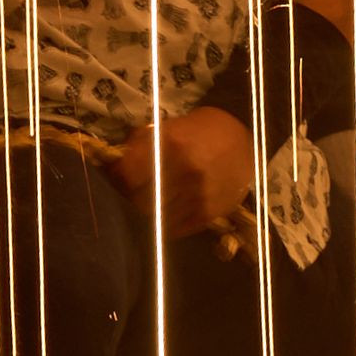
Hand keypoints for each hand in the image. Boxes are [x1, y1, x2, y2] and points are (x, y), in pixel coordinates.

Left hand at [112, 104, 257, 239]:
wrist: (244, 142)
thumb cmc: (201, 131)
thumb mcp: (171, 127)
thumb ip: (141, 143)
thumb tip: (112, 163)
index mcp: (171, 143)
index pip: (127, 173)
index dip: (116, 178)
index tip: (115, 179)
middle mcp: (184, 170)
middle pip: (138, 198)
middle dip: (130, 197)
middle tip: (130, 194)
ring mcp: (196, 194)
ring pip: (155, 216)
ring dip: (147, 212)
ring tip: (148, 203)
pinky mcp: (207, 213)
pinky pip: (174, 229)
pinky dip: (164, 224)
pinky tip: (166, 212)